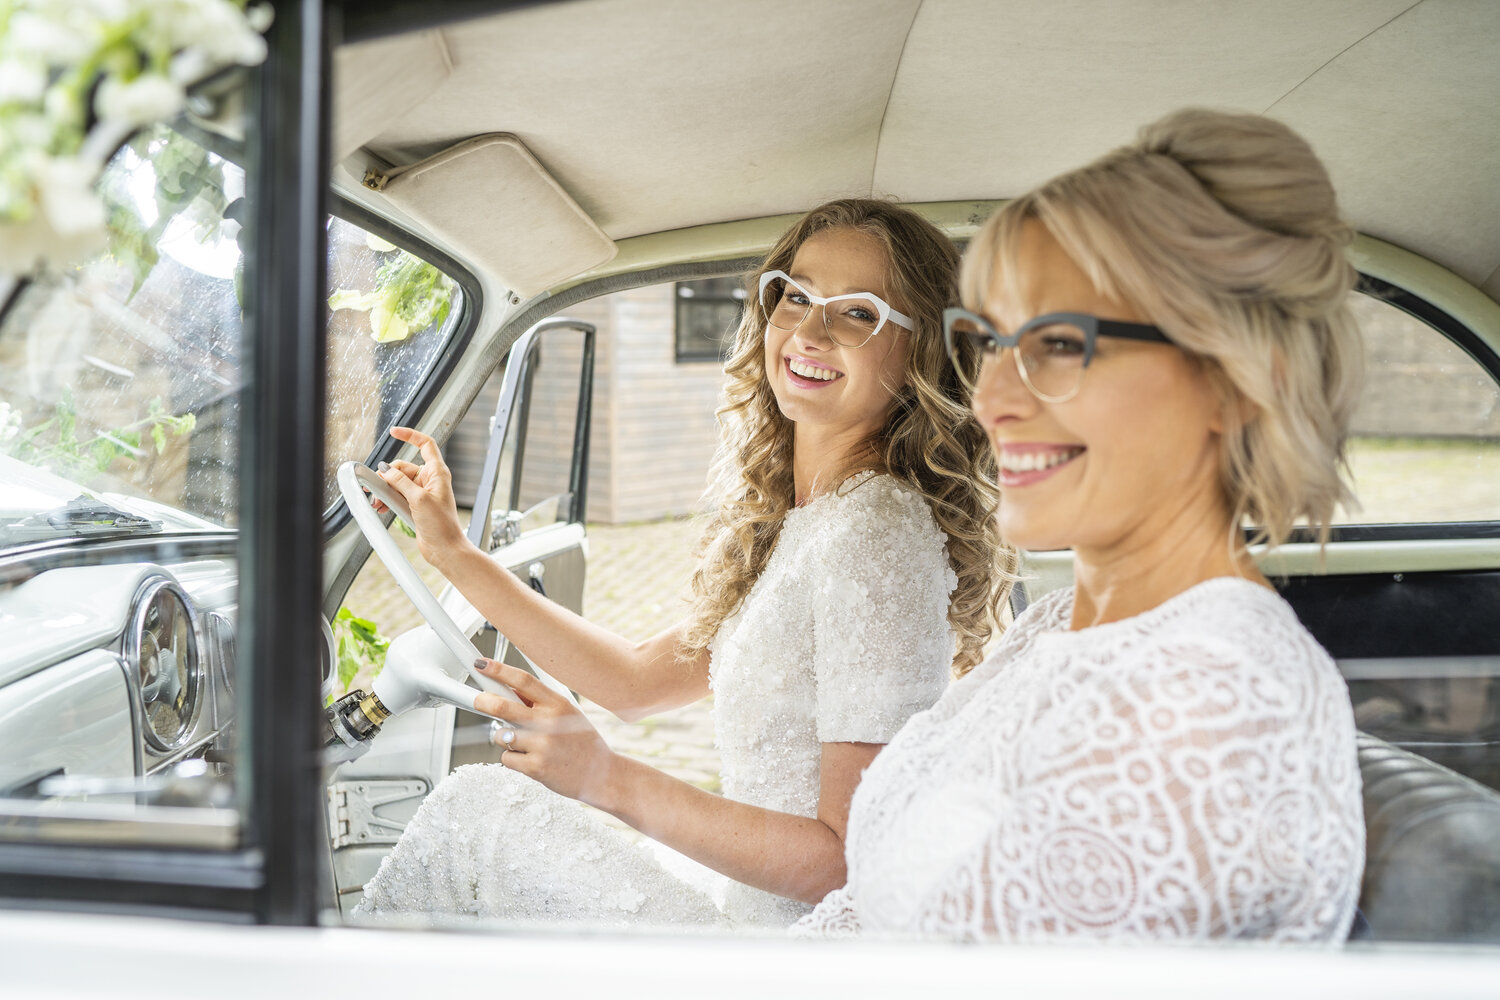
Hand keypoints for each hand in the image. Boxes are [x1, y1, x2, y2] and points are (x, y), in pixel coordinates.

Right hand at [373, 426, 471, 569]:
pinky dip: (388, 500)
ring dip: (385, 490)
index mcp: (437, 473)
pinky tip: (380, 507)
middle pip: (403, 467)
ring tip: (376, 502)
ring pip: (397, 483)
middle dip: (387, 476)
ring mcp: (422, 493)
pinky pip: (397, 496)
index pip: (425, 445)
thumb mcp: (418, 499)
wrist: (445, 549)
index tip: (394, 431)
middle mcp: (430, 480)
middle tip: (375, 488)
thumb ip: (400, 482)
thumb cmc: (441, 525)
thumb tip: (386, 470)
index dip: (410, 435)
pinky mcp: (415, 505)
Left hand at [474, 658, 617, 807]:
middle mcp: (549, 722)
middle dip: (483, 701)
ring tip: (523, 744)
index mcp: (558, 703)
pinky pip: (507, 758)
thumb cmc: (583, 743)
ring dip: (504, 739)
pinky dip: (512, 759)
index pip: (523, 680)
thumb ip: (540, 703)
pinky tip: (530, 760)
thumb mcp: (568, 714)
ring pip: (501, 736)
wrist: (602, 775)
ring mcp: (542, 746)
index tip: (482, 665)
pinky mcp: (535, 768)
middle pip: (503, 706)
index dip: (499, 670)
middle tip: (477, 699)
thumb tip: (508, 690)